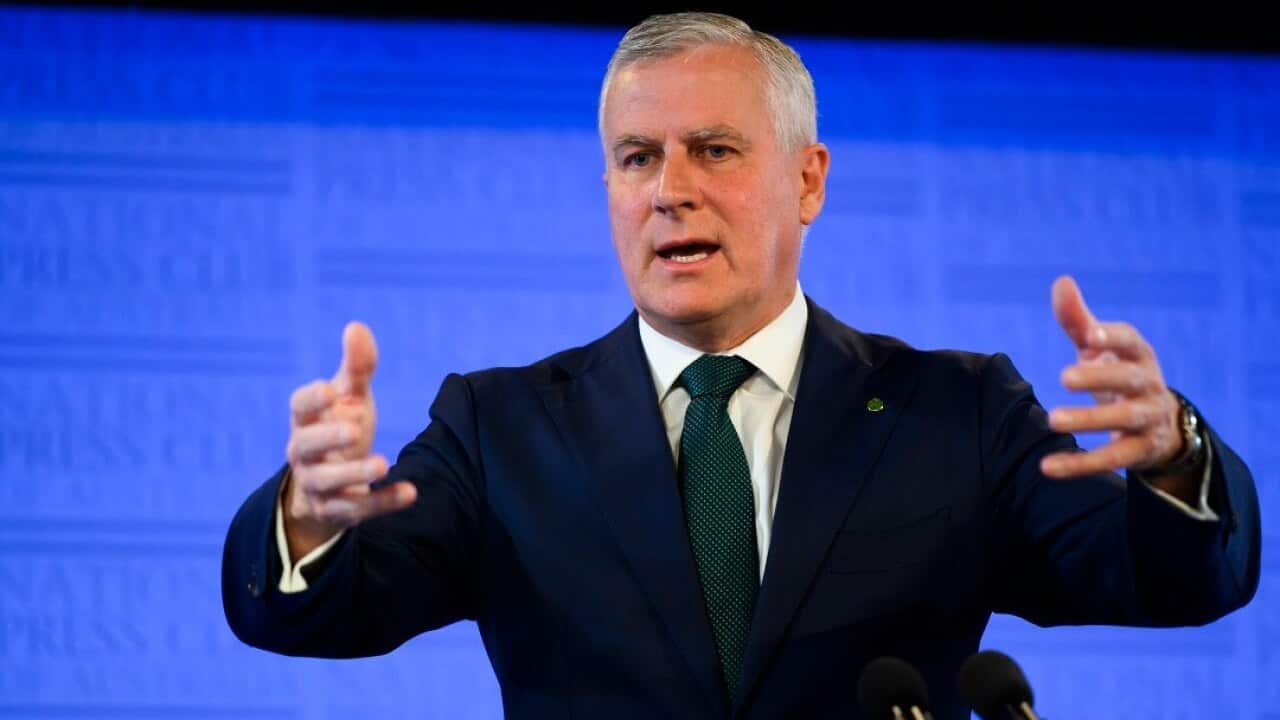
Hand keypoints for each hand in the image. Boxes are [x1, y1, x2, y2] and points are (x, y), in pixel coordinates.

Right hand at [282, 322, 415, 560]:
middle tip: (355, 430)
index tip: (329, 390)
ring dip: (355, 474)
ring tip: (384, 462)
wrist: (327, 486)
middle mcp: (304, 453)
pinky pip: (357, 510)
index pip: (299, 407)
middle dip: (328, 438)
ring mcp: (318, 485)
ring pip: (328, 483)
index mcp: (307, 420)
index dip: (311, 399)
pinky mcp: (336, 511)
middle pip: (307, 446)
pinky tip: (411, 492)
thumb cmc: (339, 426)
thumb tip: (356, 326)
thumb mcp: (350, 398)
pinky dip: (383, 502)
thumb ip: (357, 367)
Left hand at [1040, 276, 1184, 479]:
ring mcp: (1147, 419)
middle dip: (1099, 378)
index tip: (1087, 336)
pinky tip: (1048, 467)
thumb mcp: (1098, 348)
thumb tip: (1060, 281)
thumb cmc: (1117, 373)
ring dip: (1089, 420)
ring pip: (1123, 420)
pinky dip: (1080, 464)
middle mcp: (1148, 385)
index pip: (1131, 342)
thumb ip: (1078, 320)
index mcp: (1138, 356)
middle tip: (1063, 376)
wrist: (1159, 425)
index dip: (1112, 337)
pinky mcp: (1140, 451)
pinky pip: (1111, 459)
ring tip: (1051, 420)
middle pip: (1128, 380)